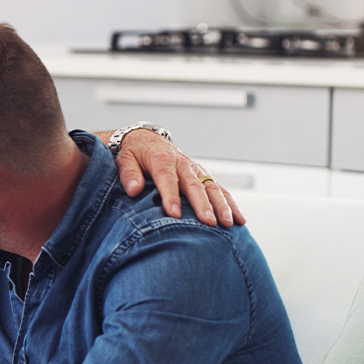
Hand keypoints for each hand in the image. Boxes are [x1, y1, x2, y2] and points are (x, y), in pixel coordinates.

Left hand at [113, 130, 245, 226]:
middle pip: (194, 185)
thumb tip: (133, 191)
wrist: (146, 139)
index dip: (171, 197)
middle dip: (202, 205)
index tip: (174, 214)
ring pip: (211, 187)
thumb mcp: (124, 159)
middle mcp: (182, 164)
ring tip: (228, 223)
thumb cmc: (133, 153)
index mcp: (162, 159)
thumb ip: (129, 174)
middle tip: (209, 223)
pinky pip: (219, 189)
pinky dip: (230, 203)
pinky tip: (239, 219)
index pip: (167, 179)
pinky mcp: (202, 175)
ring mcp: (195, 169)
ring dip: (222, 205)